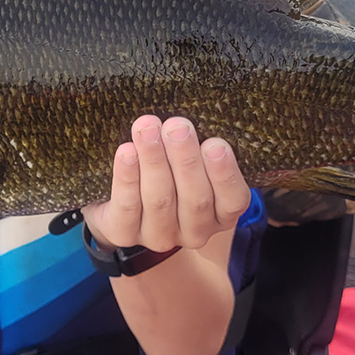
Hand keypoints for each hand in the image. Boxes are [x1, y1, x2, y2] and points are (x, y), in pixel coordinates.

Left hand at [83, 115, 250, 254]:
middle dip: (185, 159)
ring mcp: (159, 236)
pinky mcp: (125, 233)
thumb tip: (190, 118)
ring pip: (159, 199)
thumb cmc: (170, 169)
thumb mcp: (193, 159)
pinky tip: (126, 151)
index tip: (215, 143)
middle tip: (177, 126)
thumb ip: (199, 145)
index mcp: (221, 214)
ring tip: (148, 128)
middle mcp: (194, 231)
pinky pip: (127, 207)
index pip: (233, 201)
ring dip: (154, 160)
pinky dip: (127, 177)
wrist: (121, 199)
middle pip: (194, 198)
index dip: (225, 174)